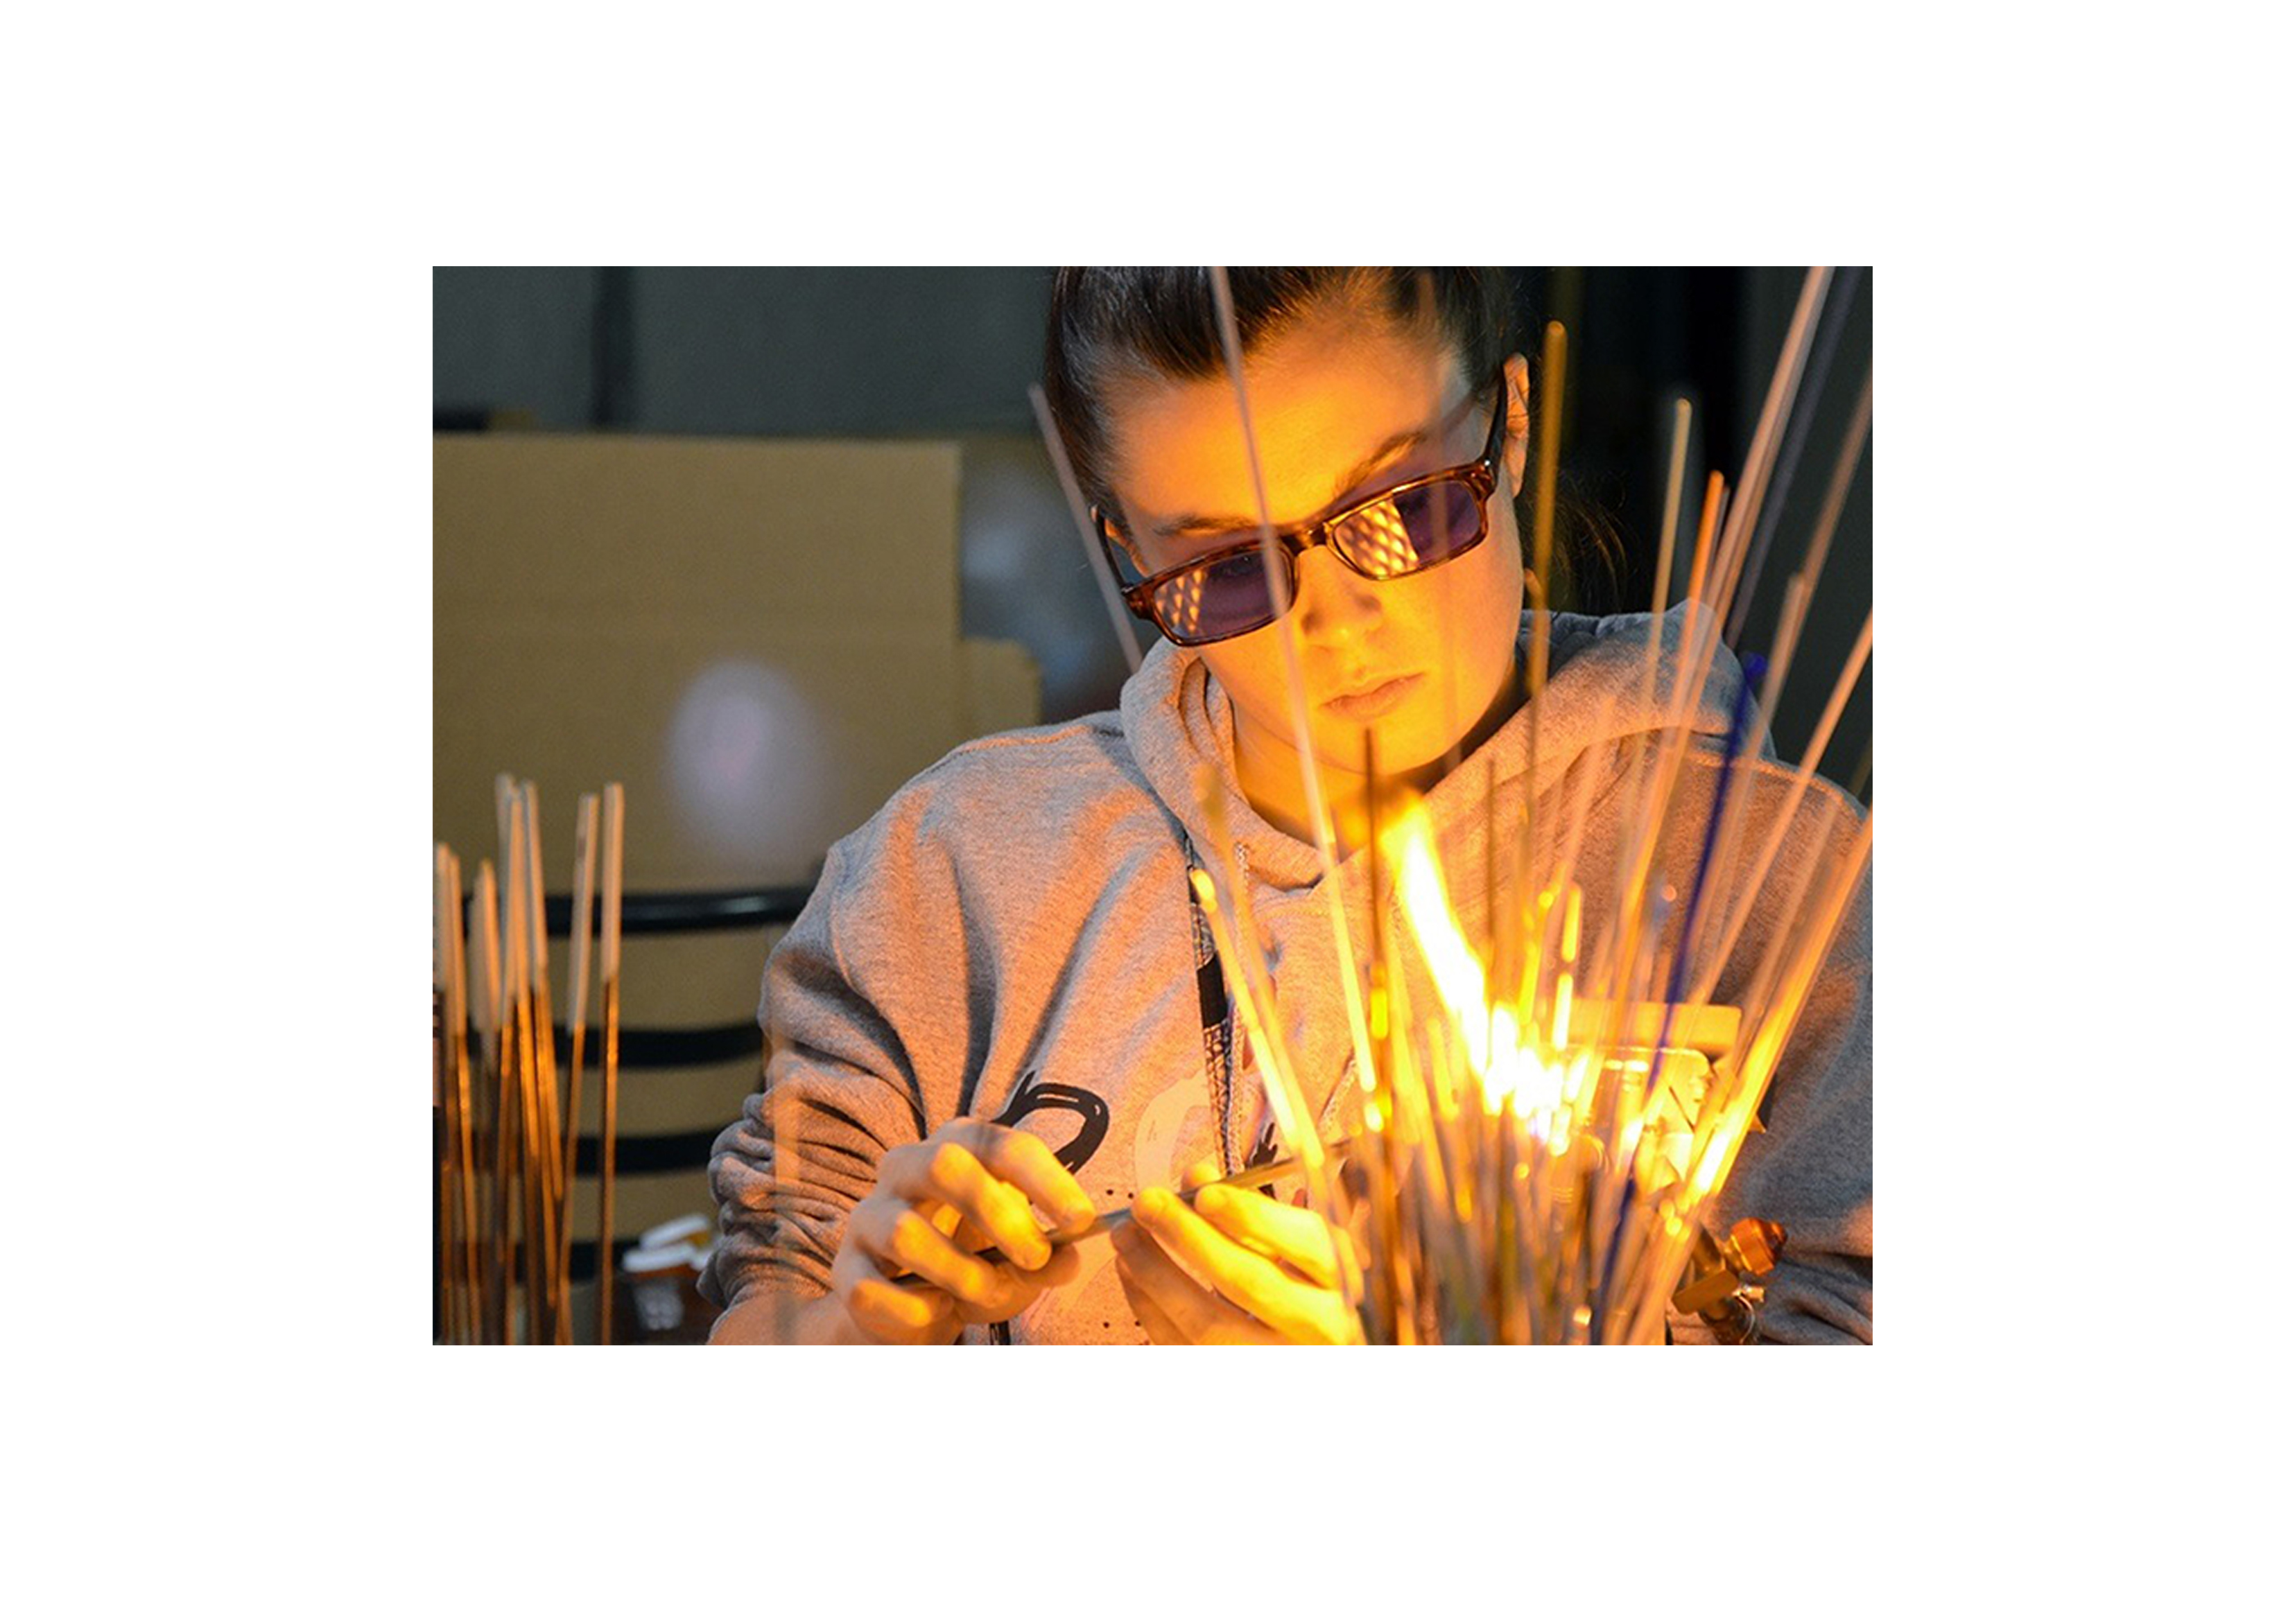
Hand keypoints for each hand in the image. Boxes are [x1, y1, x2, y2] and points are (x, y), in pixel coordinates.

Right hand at [831, 1117, 1095, 1343]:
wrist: (908, 1308)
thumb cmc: (972, 1266)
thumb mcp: (1018, 1263)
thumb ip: (1047, 1261)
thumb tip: (1069, 1260)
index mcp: (958, 1148)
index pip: (1001, 1144)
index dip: (1045, 1179)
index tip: (1080, 1219)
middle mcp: (907, 1167)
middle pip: (945, 1165)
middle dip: (997, 1213)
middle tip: (1035, 1256)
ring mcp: (870, 1214)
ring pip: (907, 1233)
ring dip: (960, 1273)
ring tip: (985, 1293)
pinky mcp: (846, 1267)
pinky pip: (876, 1288)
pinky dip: (917, 1308)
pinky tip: (937, 1309)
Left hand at [1113, 1158, 1359, 1343]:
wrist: (1309, 1357)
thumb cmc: (1307, 1300)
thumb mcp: (1300, 1254)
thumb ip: (1255, 1214)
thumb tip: (1196, 1178)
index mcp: (1344, 1284)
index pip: (1304, 1244)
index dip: (1250, 1216)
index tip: (1204, 1191)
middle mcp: (1320, 1330)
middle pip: (1249, 1282)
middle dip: (1190, 1237)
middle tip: (1148, 1203)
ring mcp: (1276, 1364)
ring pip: (1207, 1324)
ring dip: (1156, 1274)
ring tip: (1126, 1236)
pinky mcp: (1234, 1386)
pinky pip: (1181, 1350)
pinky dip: (1149, 1309)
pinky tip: (1131, 1272)